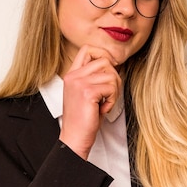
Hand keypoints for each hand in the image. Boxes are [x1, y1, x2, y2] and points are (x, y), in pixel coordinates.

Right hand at [59, 45, 121, 159]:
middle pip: (104, 60)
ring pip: (111, 75)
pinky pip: (111, 88)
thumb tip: (113, 64)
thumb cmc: (83, 118)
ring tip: (105, 103)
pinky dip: (113, 100)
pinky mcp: (87, 92)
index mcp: (72, 74)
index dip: (103, 55)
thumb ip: (94, 77)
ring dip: (114, 91)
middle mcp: (73, 76)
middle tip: (109, 94)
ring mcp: (79, 83)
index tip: (110, 70)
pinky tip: (103, 109)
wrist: (75, 137)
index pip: (88, 49)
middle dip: (114, 77)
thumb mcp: (86, 92)